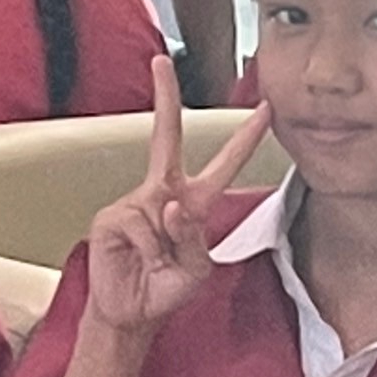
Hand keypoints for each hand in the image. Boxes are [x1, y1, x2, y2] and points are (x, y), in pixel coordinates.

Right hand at [84, 56, 269, 332]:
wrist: (131, 314)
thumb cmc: (166, 289)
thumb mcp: (196, 269)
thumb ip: (192, 237)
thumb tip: (170, 206)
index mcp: (193, 204)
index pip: (223, 165)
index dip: (244, 139)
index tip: (265, 109)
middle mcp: (163, 194)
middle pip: (167, 138)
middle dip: (164, 99)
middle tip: (161, 62)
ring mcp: (135, 202)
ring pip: (161, 208)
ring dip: (166, 246)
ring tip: (158, 266)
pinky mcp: (110, 218)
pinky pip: (139, 225)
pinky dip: (148, 250)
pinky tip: (141, 262)